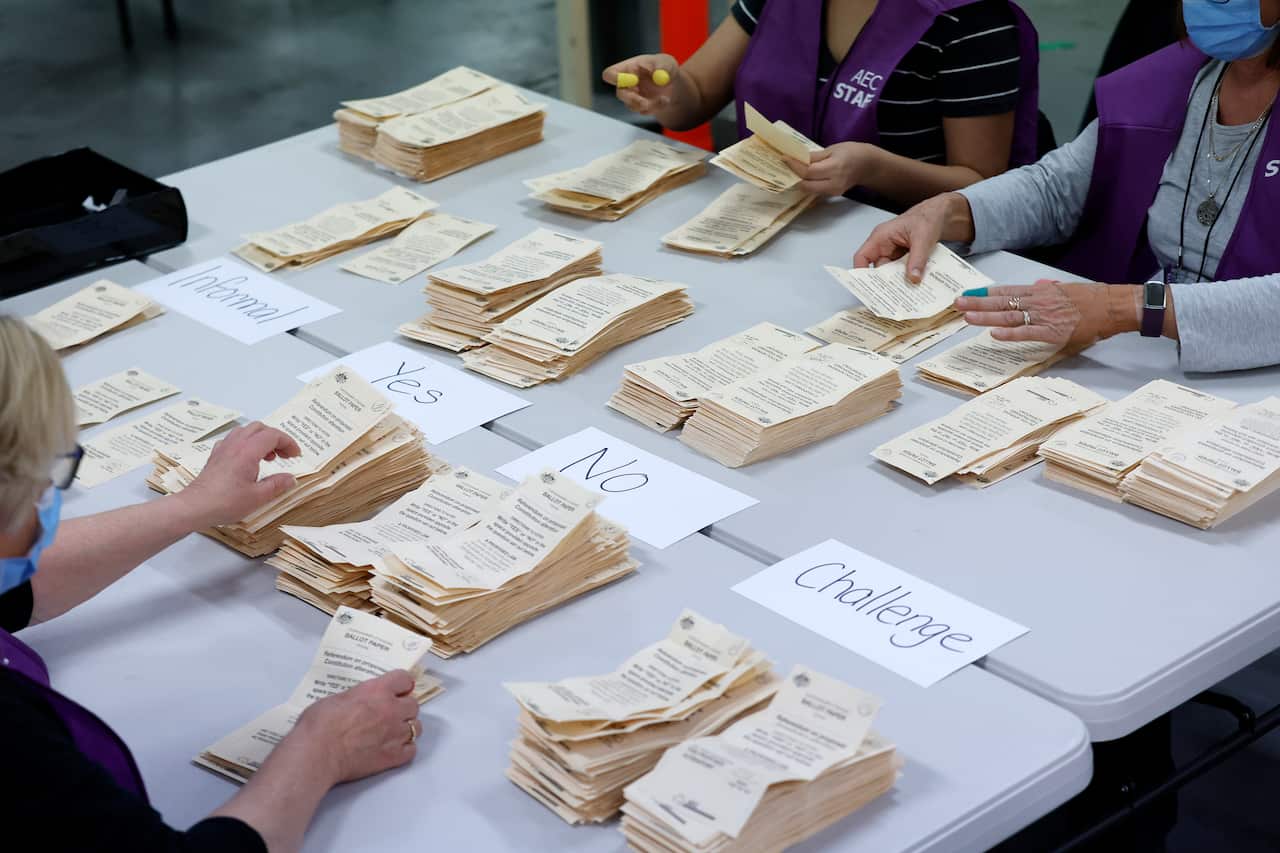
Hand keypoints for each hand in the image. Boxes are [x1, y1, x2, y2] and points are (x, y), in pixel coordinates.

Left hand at [175, 422, 300, 527]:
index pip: (273, 435)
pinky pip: (233, 440)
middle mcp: (235, 444)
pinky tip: (247, 459)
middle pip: (260, 428)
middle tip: (284, 455)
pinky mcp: (215, 456)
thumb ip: (277, 484)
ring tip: (268, 457)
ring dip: (261, 439)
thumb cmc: (225, 502)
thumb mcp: (258, 497)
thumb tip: (291, 478)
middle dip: (276, 438)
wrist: (195, 507)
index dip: (288, 443)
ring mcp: (223, 448)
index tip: (296, 455)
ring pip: (246, 431)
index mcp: (248, 451)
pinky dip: (246, 443)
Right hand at [292, 670, 421, 784]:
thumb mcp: (338, 698)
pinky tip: (392, 750)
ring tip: (392, 733)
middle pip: (413, 705)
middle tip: (390, 715)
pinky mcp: (393, 756)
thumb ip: (357, 697)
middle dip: (403, 708)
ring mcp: (395, 733)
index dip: (401, 685)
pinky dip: (405, 750)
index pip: (405, 679)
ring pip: (416, 728)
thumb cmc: (319, 723)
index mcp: (378, 690)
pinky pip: (411, 750)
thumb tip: (360, 703)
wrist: (317, 753)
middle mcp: (392, 709)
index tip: (396, 691)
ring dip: (406, 729)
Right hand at [602, 54, 679, 116]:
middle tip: (645, 103)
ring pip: (634, 105)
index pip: (611, 74)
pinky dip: (656, 108)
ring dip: (650, 104)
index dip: (613, 78)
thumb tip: (658, 73)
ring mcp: (631, 97)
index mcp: (627, 68)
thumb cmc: (665, 68)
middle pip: (620, 94)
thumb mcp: (667, 62)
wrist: (673, 84)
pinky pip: (644, 111)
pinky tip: (665, 100)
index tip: (629, 80)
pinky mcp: (639, 107)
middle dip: (632, 99)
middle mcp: (626, 84)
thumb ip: (662, 66)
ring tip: (665, 98)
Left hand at [786, 143, 871, 195]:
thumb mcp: (833, 149)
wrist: (867, 165)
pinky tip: (801, 177)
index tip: (784, 158)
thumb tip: (797, 158)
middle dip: (794, 176)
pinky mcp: (832, 195)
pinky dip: (807, 184)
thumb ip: (815, 156)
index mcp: (835, 168)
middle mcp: (834, 183)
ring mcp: (833, 191)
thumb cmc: (851, 152)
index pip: (809, 171)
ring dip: (799, 181)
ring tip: (791, 171)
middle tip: (785, 165)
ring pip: (809, 190)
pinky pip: (815, 191)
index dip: (794, 166)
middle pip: (806, 184)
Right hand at [853, 192, 974, 282]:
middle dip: (885, 283)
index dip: (861, 273)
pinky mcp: (904, 259)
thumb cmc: (928, 217)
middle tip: (894, 296)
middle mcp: (884, 246)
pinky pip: (902, 272)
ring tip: (907, 292)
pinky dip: (908, 278)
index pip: (862, 257)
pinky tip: (915, 284)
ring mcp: (894, 253)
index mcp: (881, 237)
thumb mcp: (923, 238)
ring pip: (891, 273)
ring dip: (899, 282)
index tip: (868, 288)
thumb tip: (913, 278)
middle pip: (878, 270)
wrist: (941, 215)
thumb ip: (918, 258)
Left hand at [953, 281, 1138, 352]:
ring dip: (986, 317)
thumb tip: (1038, 286)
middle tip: (957, 303)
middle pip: (1002, 302)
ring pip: (1010, 316)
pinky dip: (1010, 333)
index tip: (968, 293)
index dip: (985, 293)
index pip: (1006, 291)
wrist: (1113, 306)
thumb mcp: (1065, 289)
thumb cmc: (1092, 299)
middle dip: (977, 302)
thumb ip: (1048, 289)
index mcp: (1040, 291)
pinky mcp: (1054, 332)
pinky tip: (994, 334)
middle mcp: (1038, 301)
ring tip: (967, 317)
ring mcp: (1045, 316)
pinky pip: (1028, 332)